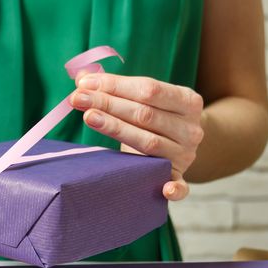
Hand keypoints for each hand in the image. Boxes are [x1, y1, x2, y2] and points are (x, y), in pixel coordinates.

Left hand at [71, 73, 203, 200]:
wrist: (182, 143)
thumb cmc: (155, 117)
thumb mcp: (143, 98)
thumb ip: (115, 87)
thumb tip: (82, 77)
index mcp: (187, 100)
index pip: (148, 89)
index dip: (115, 85)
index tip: (85, 84)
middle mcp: (190, 128)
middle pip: (144, 114)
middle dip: (107, 104)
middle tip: (77, 98)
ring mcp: (185, 154)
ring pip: (149, 142)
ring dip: (116, 129)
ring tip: (88, 117)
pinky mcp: (180, 178)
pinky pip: (180, 186)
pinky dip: (175, 189)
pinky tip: (164, 190)